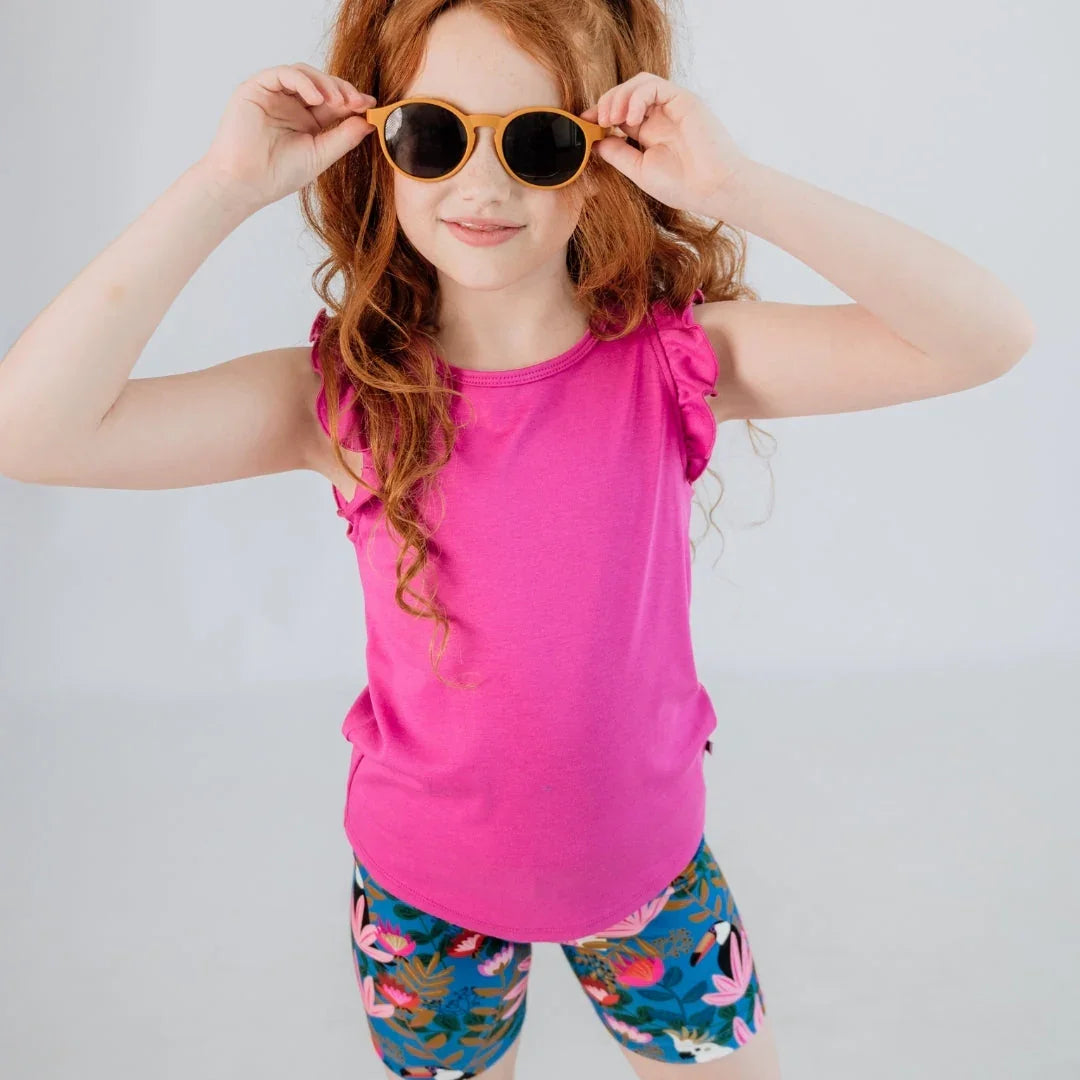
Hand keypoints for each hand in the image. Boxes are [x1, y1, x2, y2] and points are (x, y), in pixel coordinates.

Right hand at [197, 62, 377, 213]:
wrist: (247, 183)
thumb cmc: (279, 174)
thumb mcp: (321, 155)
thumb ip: (344, 137)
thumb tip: (370, 122)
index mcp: (308, 120)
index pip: (335, 103)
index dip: (354, 102)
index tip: (372, 107)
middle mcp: (292, 104)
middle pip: (323, 84)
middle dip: (343, 90)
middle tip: (359, 102)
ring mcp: (275, 94)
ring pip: (305, 74)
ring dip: (326, 84)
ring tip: (339, 102)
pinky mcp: (257, 87)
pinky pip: (283, 73)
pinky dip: (303, 81)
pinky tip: (316, 98)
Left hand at [580, 72, 748, 217]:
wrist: (713, 188)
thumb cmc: (682, 185)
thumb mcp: (639, 170)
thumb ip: (618, 154)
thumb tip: (595, 141)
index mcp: (649, 132)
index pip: (620, 112)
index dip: (600, 112)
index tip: (584, 122)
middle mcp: (660, 115)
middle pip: (626, 92)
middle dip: (607, 102)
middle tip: (597, 120)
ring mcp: (672, 105)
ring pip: (638, 82)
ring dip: (619, 96)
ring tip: (611, 118)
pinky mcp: (683, 99)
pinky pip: (653, 85)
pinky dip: (636, 98)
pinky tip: (630, 119)